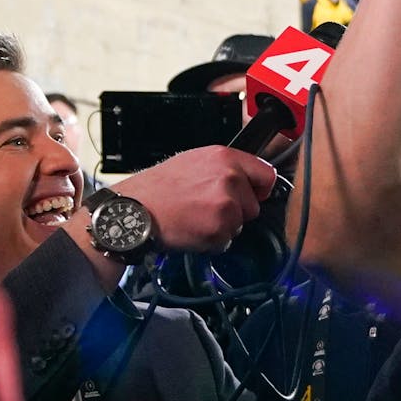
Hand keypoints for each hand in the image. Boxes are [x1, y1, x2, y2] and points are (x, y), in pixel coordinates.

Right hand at [118, 145, 275, 250]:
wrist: (132, 210)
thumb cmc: (158, 188)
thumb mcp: (194, 162)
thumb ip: (225, 168)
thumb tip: (249, 178)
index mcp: (225, 158)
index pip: (267, 175)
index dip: (259, 189)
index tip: (251, 195)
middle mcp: (229, 178)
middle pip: (254, 206)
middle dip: (236, 212)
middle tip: (206, 209)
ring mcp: (226, 204)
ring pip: (240, 225)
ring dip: (222, 227)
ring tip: (196, 218)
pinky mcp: (219, 228)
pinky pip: (226, 241)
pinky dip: (212, 242)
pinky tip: (192, 229)